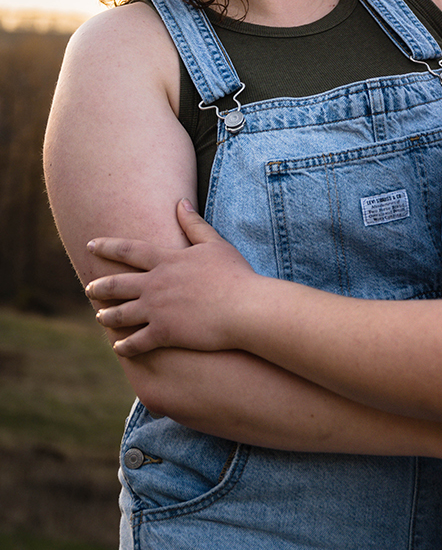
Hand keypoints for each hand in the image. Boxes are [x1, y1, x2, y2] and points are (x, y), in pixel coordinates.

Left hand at [86, 201, 256, 355]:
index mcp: (166, 260)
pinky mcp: (164, 333)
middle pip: (117, 284)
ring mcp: (157, 310)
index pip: (128, 250)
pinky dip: (124, 345)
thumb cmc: (234, 274)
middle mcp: (156, 284)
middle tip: (89, 289)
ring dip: (107, 316)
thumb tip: (180, 202)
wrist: (245, 308)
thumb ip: (194, 224)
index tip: (91, 244)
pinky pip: (136, 342)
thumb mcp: (214, 243)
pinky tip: (119, 347)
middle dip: (99, 287)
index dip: (107, 246)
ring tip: (100, 317)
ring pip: (121, 314)